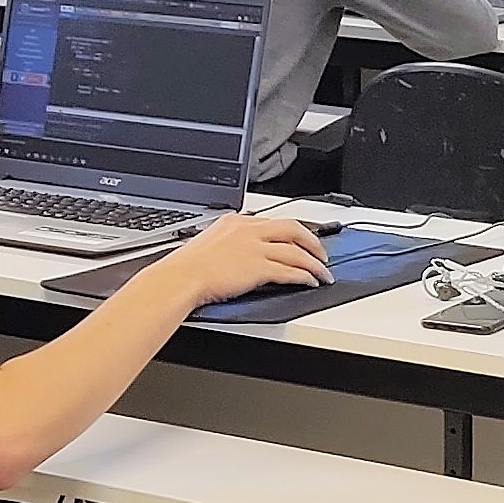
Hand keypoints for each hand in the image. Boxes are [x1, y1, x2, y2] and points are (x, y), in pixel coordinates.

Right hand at [155, 214, 332, 308]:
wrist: (180, 277)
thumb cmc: (187, 267)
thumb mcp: (209, 243)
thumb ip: (229, 244)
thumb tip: (240, 256)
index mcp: (236, 221)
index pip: (273, 222)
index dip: (292, 232)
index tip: (300, 239)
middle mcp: (249, 230)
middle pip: (292, 229)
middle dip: (312, 241)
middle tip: (321, 253)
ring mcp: (255, 248)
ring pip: (296, 251)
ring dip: (314, 263)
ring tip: (322, 273)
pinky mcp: (258, 267)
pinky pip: (290, 270)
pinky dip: (304, 276)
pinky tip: (310, 281)